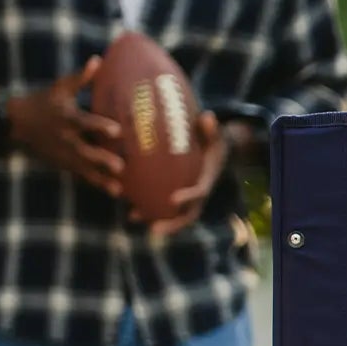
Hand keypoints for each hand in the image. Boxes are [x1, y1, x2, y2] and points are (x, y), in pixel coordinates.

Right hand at [5, 57, 122, 196]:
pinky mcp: (63, 164)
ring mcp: (63, 153)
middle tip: (120, 166)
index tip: (117, 131)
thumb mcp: (59, 87)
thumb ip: (80, 77)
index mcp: (66, 117)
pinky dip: (97, 183)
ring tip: (118, 188)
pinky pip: (81, 175)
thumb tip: (98, 60)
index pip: (84, 122)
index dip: (100, 126)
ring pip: (84, 168)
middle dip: (101, 159)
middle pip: (85, 150)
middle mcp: (65, 137)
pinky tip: (115, 191)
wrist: (16, 122)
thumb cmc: (44, 101)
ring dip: (101, 178)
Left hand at [138, 111, 226, 238]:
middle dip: (170, 225)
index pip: (199, 194)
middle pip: (186, 216)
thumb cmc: (214, 141)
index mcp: (207, 181)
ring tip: (132, 217)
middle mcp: (198, 196)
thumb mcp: (216, 134)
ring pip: (172, 216)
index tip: (173, 200)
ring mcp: (188, 199)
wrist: (218, 152)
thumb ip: (211, 129)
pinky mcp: (178, 197)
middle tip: (153, 229)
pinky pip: (163, 206)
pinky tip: (128, 207)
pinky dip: (148, 209)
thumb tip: (207, 116)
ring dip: (153, 219)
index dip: (187, 199)